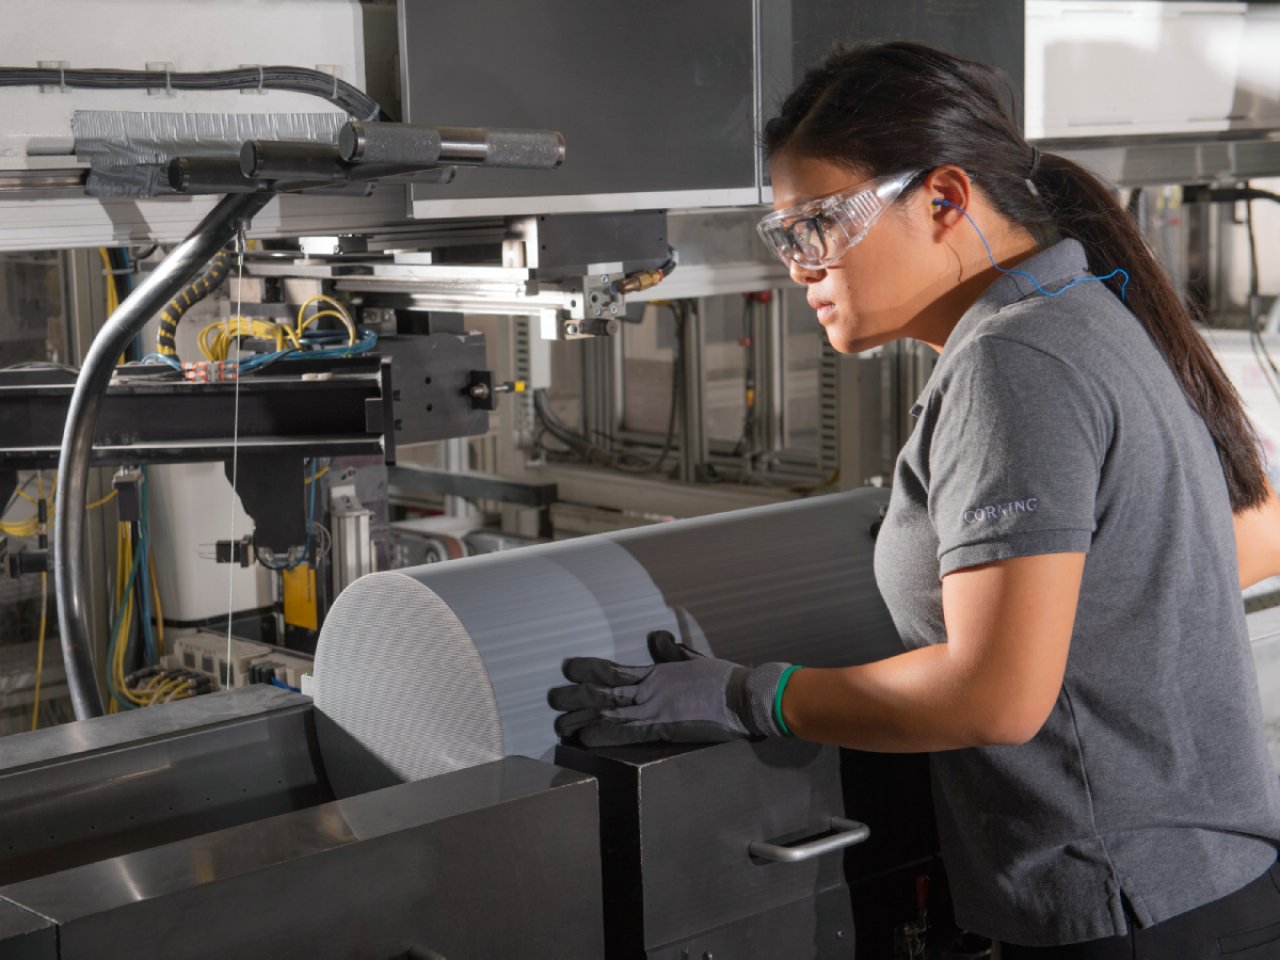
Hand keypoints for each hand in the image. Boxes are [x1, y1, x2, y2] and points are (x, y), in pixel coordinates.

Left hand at [548, 630, 793, 746]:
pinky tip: (584, 738)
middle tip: (552, 698)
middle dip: (574, 696)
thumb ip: (671, 651)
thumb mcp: (693, 660)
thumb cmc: (722, 679)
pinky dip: (604, 735)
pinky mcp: (663, 728)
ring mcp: (655, 709)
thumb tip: (656, 636)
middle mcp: (650, 690)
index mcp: (656, 673)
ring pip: (608, 713)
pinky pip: (627, 733)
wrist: (743, 697)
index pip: (613, 671)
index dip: (588, 669)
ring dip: (581, 718)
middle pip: (603, 693)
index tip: (568, 668)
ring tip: (559, 723)